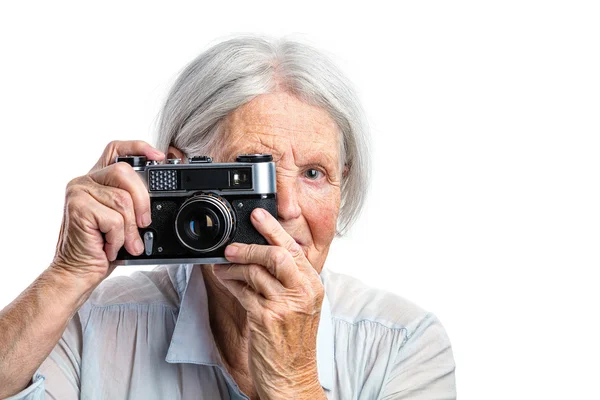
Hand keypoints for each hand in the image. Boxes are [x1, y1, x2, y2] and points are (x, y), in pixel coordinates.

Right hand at [51, 140, 163, 288]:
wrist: (78, 272)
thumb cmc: (102, 247)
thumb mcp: (124, 219)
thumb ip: (134, 201)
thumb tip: (162, 190)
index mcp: (97, 180)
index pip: (116, 149)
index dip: (139, 147)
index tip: (160, 156)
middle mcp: (85, 181)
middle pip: (125, 172)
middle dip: (143, 200)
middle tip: (144, 223)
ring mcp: (78, 192)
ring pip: (122, 200)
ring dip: (130, 228)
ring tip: (126, 243)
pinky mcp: (77, 208)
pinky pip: (113, 219)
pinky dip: (118, 238)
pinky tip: (109, 246)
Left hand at [212, 208, 325, 398]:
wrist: (292, 376)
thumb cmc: (294, 342)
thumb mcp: (301, 307)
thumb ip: (289, 281)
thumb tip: (263, 254)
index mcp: (313, 286)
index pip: (293, 249)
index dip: (273, 229)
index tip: (257, 215)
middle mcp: (302, 294)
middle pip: (275, 256)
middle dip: (249, 247)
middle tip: (231, 246)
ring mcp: (284, 307)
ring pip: (255, 272)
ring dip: (233, 266)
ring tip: (222, 266)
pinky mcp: (265, 320)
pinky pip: (243, 292)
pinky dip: (230, 283)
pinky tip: (225, 280)